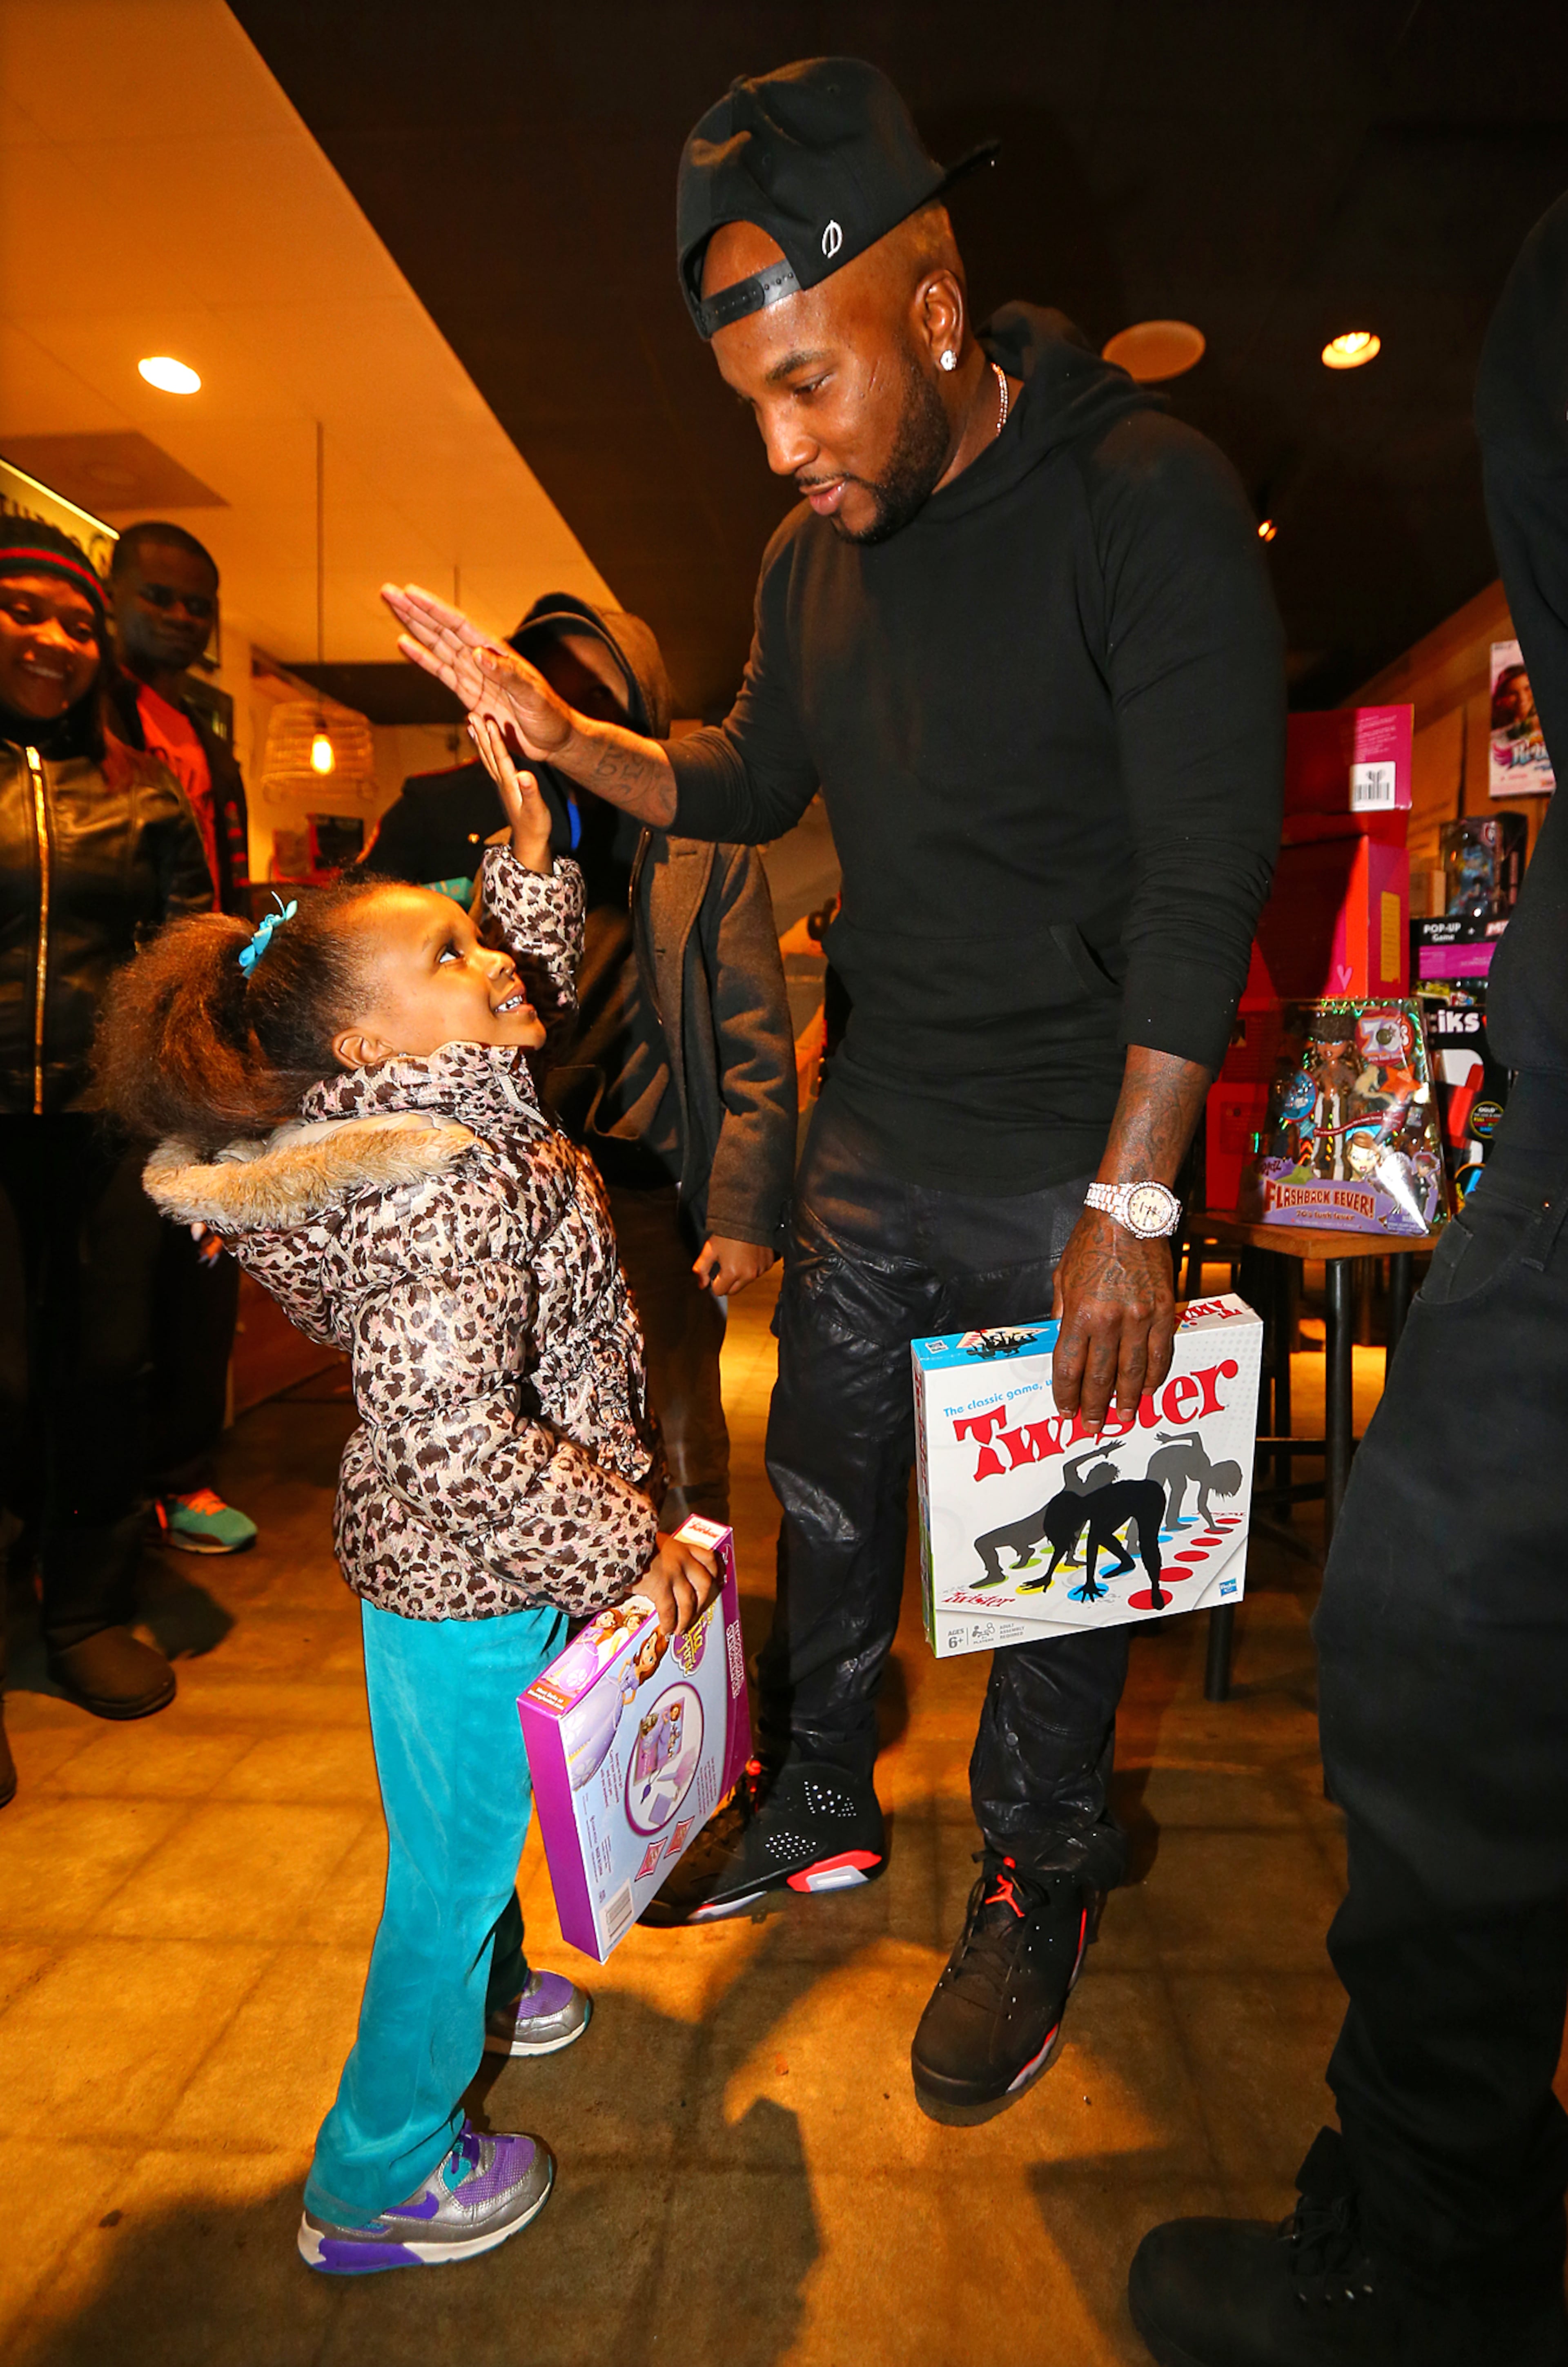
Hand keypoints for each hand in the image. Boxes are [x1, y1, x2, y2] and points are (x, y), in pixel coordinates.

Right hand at [382, 583, 575, 759]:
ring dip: (413, 626)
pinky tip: (404, 643)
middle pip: (440, 629)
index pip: (459, 625)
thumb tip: (478, 653)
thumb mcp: (533, 694)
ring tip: (392, 607)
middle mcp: (480, 659)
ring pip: (436, 645)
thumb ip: (507, 674)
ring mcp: (472, 675)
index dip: (434, 609)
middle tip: (388, 591)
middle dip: (414, 610)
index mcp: (496, 654)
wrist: (554, 740)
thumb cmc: (550, 715)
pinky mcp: (469, 694)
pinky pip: (440, 672)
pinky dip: (421, 658)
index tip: (411, 592)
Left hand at [467, 713, 551, 872]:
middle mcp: (502, 782)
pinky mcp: (504, 785)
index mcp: (510, 785)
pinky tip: (482, 741)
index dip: (495, 740)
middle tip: (472, 714)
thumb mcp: (537, 811)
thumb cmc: (536, 826)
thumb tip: (524, 775)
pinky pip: (491, 763)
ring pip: (487, 757)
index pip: (501, 758)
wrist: (529, 841)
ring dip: (479, 739)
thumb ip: (531, 793)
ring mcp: (501, 783)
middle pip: (488, 755)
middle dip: (481, 734)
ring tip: (471, 722)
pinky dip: (484, 749)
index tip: (489, 721)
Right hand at [637, 1532, 720, 1634]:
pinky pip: (669, 1610)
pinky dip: (669, 1623)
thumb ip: (663, 1554)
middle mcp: (682, 1560)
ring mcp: (673, 1574)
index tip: (715, 1583)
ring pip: (688, 1601)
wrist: (618, 1543)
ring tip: (680, 1630)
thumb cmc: (631, 1542)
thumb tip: (658, 1569)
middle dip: (702, 1602)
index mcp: (681, 1547)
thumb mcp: (653, 1542)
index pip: (708, 1558)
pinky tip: (666, 1630)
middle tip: (696, 1613)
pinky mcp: (659, 1587)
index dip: (714, 1573)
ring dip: (686, 1619)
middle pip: (704, 1584)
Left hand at [692, 1235, 775, 1295]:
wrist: (749, 1217)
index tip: (716, 1270)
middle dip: (727, 1282)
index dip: (714, 1282)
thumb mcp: (710, 1249)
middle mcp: (748, 1275)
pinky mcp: (768, 1264)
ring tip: (737, 1256)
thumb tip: (701, 1284)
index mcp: (732, 1273)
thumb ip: (702, 1269)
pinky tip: (748, 1254)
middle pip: (733, 1290)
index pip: (719, 1291)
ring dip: (740, 1275)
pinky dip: (752, 1267)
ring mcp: (760, 1270)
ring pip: (746, 1282)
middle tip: (725, 1264)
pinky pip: (757, 1272)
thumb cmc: (728, 1232)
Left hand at [1049, 1207, 1175, 1431]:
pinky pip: (1161, 1353)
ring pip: (1134, 1372)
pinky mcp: (1165, 1311)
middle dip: (1095, 1406)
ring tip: (1124, 1417)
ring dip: (1127, 1399)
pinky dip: (1155, 1375)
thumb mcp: (1063, 1277)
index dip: (1067, 1394)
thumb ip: (1062, 1312)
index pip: (1069, 1367)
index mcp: (1080, 1313)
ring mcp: (1141, 1318)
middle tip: (1094, 1427)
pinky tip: (1149, 1389)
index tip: (1066, 1411)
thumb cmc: (1092, 1243)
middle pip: (1101, 1377)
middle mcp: (1110, 1321)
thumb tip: (1061, 1340)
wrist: (1129, 1215)